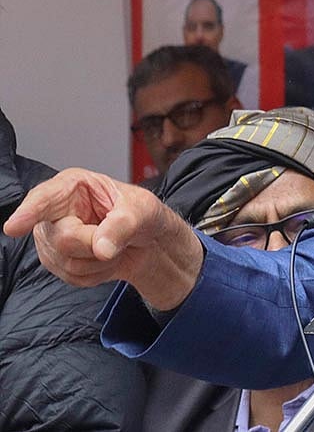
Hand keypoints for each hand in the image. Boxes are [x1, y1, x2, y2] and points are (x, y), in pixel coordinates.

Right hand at [3, 167, 202, 310]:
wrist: (147, 241)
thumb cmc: (141, 214)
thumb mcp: (142, 210)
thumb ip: (122, 226)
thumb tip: (100, 249)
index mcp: (72, 187)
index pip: (44, 199)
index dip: (28, 213)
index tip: (14, 227)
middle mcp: (54, 212)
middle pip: (62, 240)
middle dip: (95, 244)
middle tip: (116, 235)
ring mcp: (51, 240)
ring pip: (67, 263)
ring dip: (101, 261)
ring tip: (112, 245)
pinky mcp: (56, 262)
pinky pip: (74, 278)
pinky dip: (98, 273)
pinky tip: (105, 258)